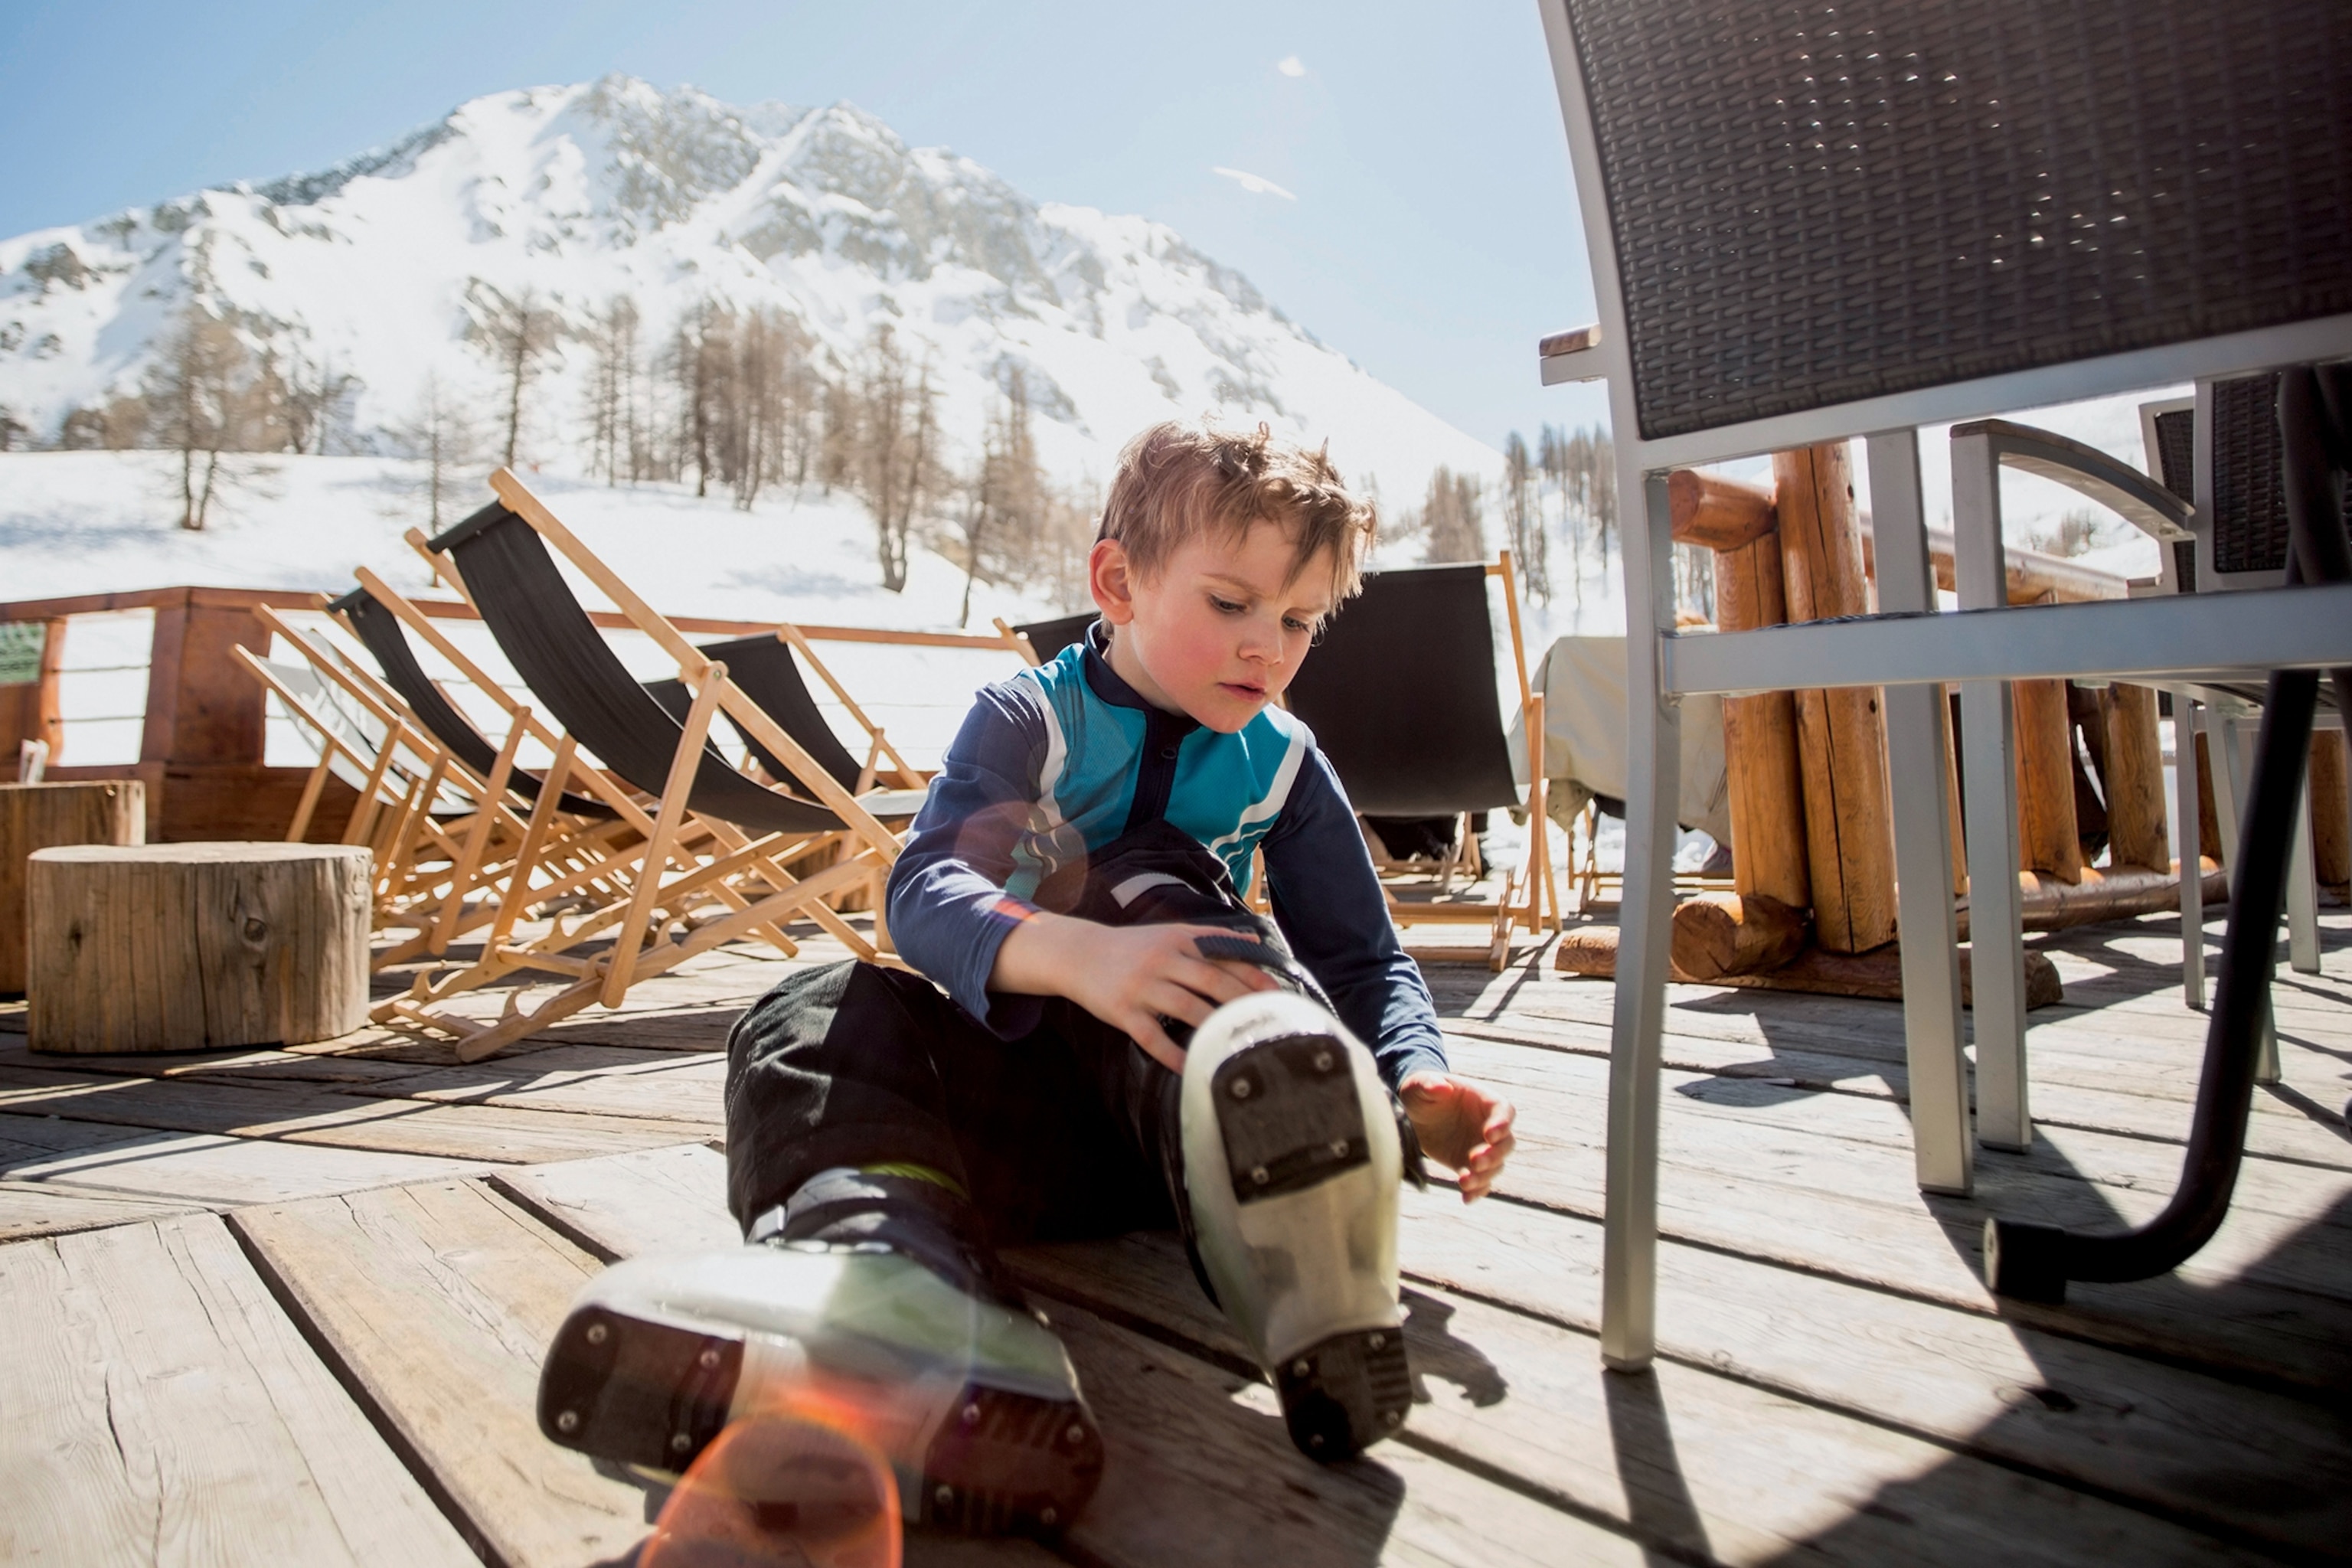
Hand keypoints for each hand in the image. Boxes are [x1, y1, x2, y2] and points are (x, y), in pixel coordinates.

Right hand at [991, 912, 1278, 1071]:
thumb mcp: (1170, 934)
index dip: (1252, 975)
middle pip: (1210, 981)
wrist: (1079, 954)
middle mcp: (1161, 960)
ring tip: (1236, 1045)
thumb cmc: (1132, 947)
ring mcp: (1141, 987)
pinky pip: (1151, 1036)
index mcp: (1178, 940)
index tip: (1276, 993)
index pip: (1223, 957)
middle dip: (1241, 1002)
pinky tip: (1189, 1067)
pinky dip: (1172, 1053)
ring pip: (1185, 1008)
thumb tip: (1254, 942)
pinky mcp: (1122, 1011)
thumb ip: (1211, 939)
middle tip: (1265, 1021)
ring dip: (1213, 1028)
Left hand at [1398, 1071, 1515, 1202]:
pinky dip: (1477, 1191)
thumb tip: (1442, 1087)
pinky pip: (1481, 1181)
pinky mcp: (1467, 1164)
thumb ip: (1430, 1083)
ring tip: (1465, 1181)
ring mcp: (1480, 1147)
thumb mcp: (1420, 1084)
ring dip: (1485, 1175)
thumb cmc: (1421, 1092)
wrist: (1412, 1112)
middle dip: (1494, 1154)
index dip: (1502, 1123)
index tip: (1489, 1134)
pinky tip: (1466, 1198)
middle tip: (1475, 1160)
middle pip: (1505, 1143)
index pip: (1504, 1111)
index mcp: (1483, 1101)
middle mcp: (1488, 1126)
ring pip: (1495, 1165)